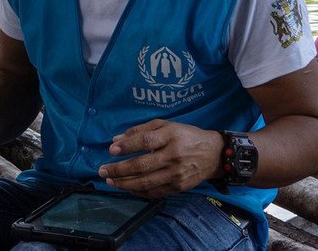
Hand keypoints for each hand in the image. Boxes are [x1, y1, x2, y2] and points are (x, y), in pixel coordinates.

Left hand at [98, 119, 223, 198]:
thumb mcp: (165, 125)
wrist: (214, 154)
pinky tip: (127, 188)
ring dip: (124, 183)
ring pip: (146, 182)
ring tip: (110, 181)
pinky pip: (155, 192)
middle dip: (118, 169)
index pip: (145, 141)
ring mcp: (176, 174)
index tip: (111, 150)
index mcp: (170, 136)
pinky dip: (138, 192)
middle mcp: (173, 156)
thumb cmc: (185, 136)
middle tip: (102, 171)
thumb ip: (140, 131)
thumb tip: (115, 140)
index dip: (127, 146)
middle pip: (142, 165)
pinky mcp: (179, 187)